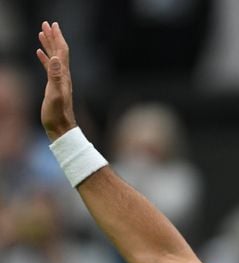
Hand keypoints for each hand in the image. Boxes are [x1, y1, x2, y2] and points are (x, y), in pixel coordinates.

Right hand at [36, 21, 75, 140]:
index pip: (61, 52)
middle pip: (59, 51)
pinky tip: (39, 53)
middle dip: (53, 36)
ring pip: (54, 57)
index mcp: (63, 75)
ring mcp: (59, 80)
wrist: (61, 128)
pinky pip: (49, 67)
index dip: (57, 38)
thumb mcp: (55, 94)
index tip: (52, 25)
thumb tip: (56, 58)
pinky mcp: (53, 86)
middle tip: (47, 23)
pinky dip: (44, 58)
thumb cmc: (57, 114)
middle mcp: (63, 76)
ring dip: (48, 44)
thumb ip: (55, 76)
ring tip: (42, 33)